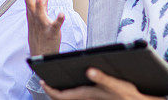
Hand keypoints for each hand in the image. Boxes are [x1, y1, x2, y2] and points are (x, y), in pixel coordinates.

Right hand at [17, 0, 62, 55]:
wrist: (40, 54)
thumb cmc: (39, 32)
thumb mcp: (38, 14)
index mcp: (31, 12)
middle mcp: (35, 17)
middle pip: (30, 2)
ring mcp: (42, 25)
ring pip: (40, 14)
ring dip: (39, 6)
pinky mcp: (51, 32)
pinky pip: (55, 26)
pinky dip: (58, 20)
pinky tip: (62, 14)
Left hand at [41, 68, 161, 99]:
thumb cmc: (127, 95)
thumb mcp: (116, 85)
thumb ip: (102, 78)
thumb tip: (89, 71)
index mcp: (86, 94)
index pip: (61, 96)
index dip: (49, 89)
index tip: (41, 81)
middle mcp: (85, 97)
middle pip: (63, 95)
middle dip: (52, 88)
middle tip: (44, 78)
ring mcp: (89, 97)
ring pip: (70, 94)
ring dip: (61, 87)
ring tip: (55, 75)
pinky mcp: (94, 96)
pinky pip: (77, 93)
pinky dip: (71, 87)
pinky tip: (72, 77)